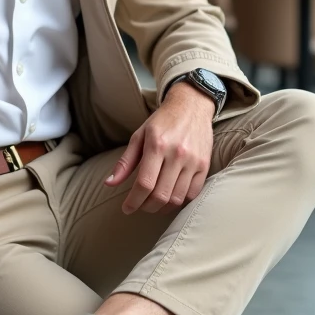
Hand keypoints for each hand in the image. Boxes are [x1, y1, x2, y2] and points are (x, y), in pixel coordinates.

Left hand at [105, 83, 213, 214]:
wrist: (191, 106)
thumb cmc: (162, 121)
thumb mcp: (139, 135)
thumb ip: (125, 161)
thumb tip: (109, 183)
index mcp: (157, 145)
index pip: (144, 183)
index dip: (133, 201)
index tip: (127, 209)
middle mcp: (177, 154)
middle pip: (161, 195)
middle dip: (146, 207)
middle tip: (139, 206)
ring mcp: (193, 160)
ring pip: (177, 198)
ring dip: (162, 207)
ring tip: (153, 204)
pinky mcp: (204, 165)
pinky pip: (193, 193)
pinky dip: (180, 201)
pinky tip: (170, 197)